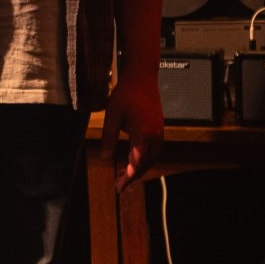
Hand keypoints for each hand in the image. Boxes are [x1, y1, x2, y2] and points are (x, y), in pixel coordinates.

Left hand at [100, 75, 163, 193]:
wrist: (142, 77)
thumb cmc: (126, 94)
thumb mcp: (112, 116)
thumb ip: (108, 138)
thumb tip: (105, 158)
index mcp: (143, 134)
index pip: (136, 162)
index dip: (128, 176)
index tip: (120, 185)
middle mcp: (154, 136)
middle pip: (145, 163)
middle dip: (132, 176)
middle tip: (119, 186)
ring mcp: (159, 132)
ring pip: (151, 158)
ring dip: (138, 169)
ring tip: (124, 176)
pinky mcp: (159, 129)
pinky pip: (153, 150)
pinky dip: (143, 159)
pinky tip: (133, 161)